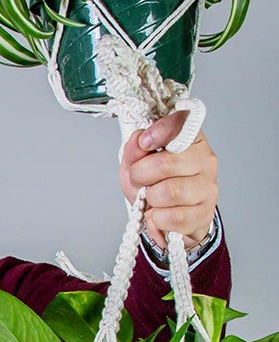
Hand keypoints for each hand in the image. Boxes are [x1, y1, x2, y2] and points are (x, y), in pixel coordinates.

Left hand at [119, 108, 218, 251]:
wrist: (166, 217)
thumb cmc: (154, 185)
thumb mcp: (136, 164)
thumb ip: (133, 150)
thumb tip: (137, 140)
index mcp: (190, 139)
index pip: (182, 123)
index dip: (160, 131)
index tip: (144, 142)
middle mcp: (205, 159)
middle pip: (166, 163)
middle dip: (141, 174)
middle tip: (139, 180)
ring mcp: (208, 186)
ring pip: (170, 192)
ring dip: (151, 198)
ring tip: (151, 199)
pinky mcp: (205, 212)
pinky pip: (174, 217)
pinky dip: (157, 219)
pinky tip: (159, 214)